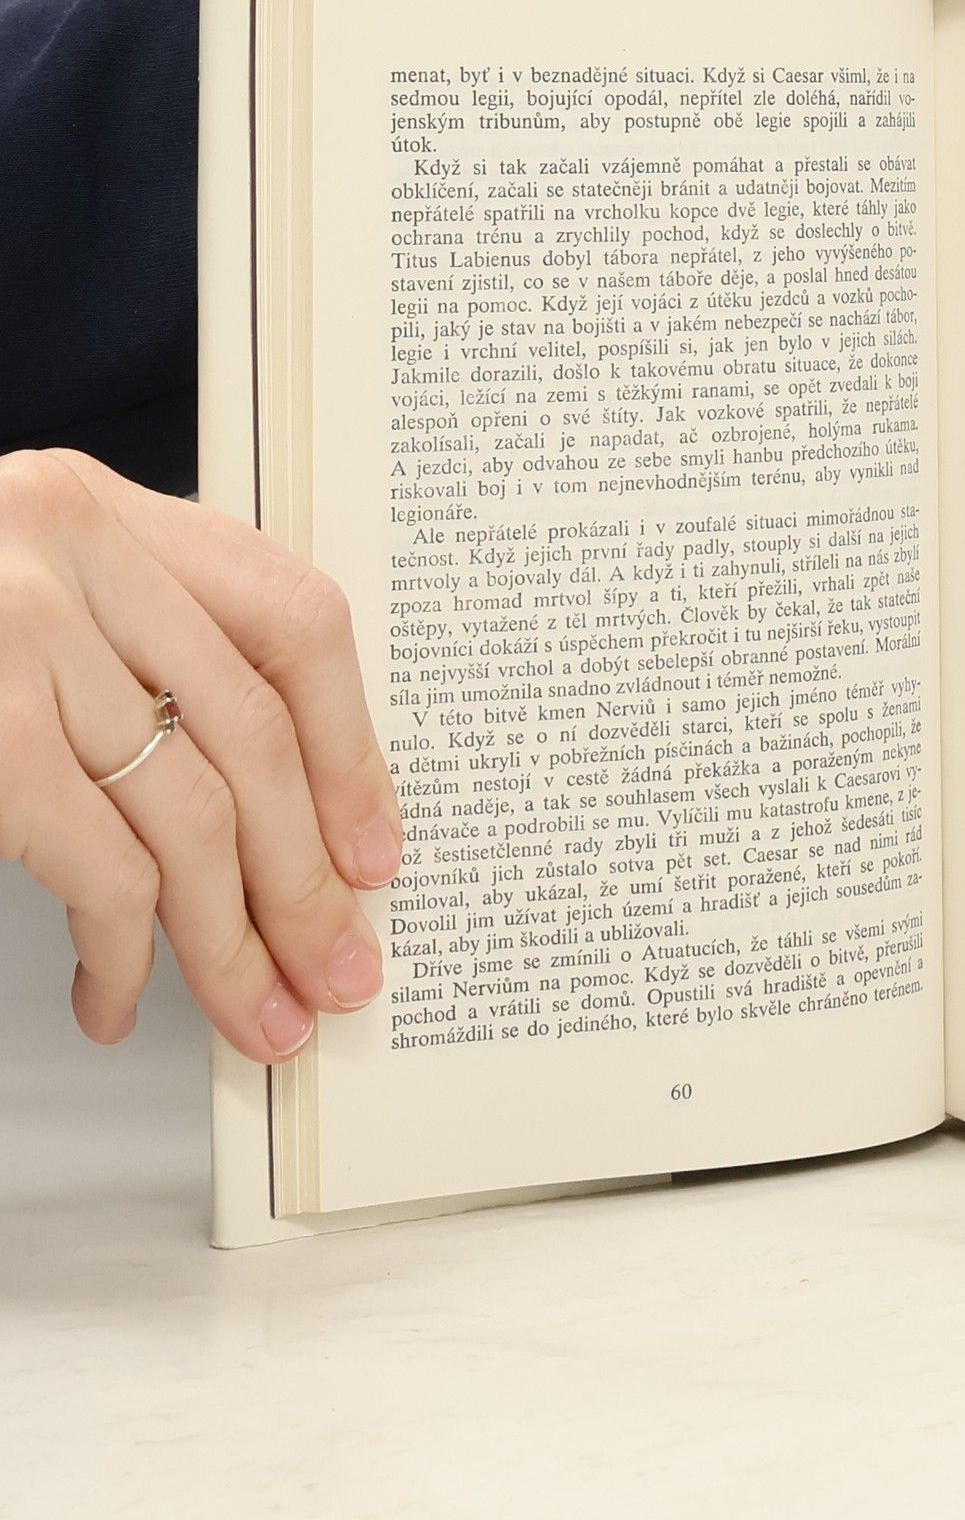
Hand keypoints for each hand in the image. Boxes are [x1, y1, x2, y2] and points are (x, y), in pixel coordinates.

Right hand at [0, 450, 400, 1060]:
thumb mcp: (33, 595)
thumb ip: (147, 652)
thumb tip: (295, 815)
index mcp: (104, 509)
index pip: (295, 621)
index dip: (351, 750)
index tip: (374, 851)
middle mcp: (67, 552)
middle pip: (256, 736)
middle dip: (307, 879)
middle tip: (337, 969)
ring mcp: (15, 635)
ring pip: (193, 814)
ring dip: (234, 940)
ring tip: (259, 1010)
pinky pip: (101, 866)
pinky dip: (126, 952)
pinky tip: (119, 997)